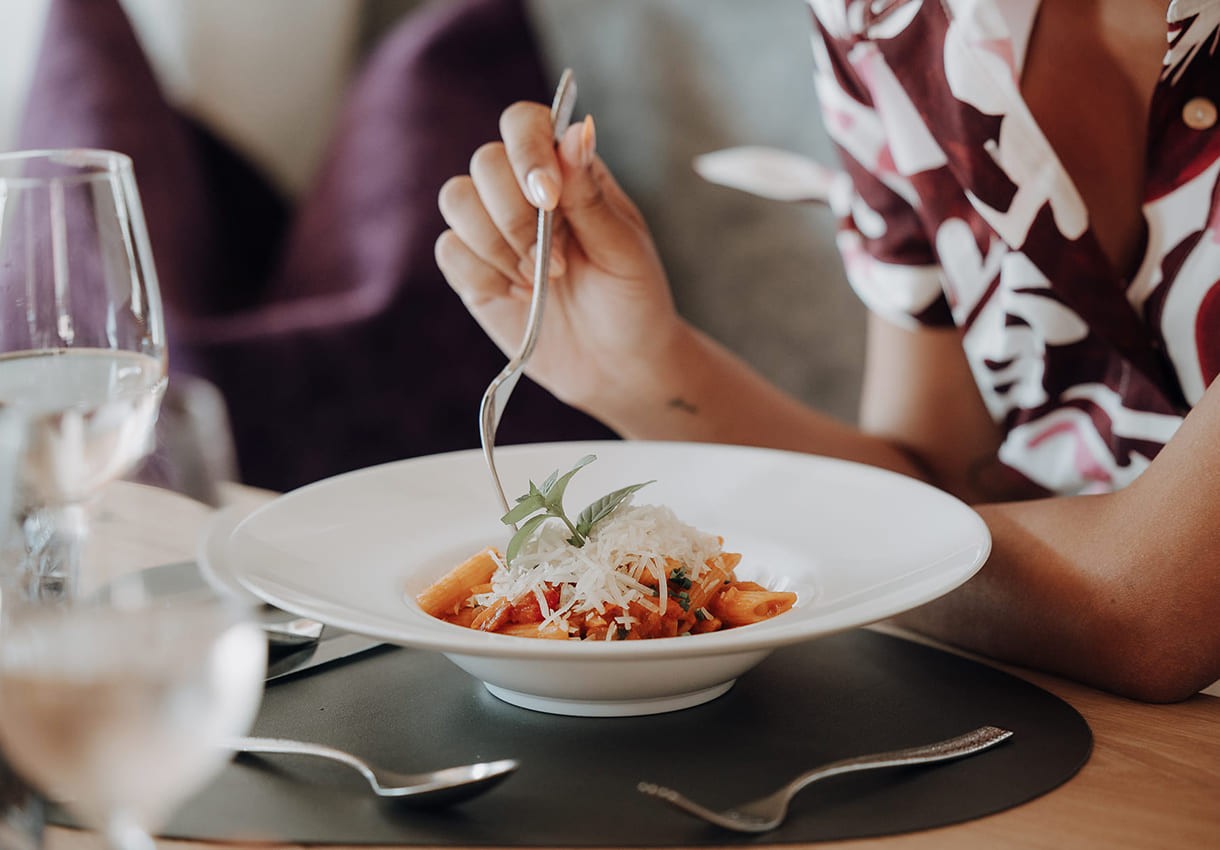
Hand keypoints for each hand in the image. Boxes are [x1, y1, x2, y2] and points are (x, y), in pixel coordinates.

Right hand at [436, 102, 678, 415]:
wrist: (617, 366)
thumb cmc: (632, 300)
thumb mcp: (623, 248)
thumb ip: (590, 194)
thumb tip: (579, 129)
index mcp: (567, 172)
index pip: (524, 124)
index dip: (527, 152)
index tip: (549, 198)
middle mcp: (523, 191)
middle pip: (484, 161)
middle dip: (515, 216)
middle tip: (557, 264)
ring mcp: (492, 230)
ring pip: (456, 199)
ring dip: (496, 244)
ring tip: (539, 281)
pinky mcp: (472, 270)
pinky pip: (449, 250)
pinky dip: (482, 274)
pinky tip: (519, 296)